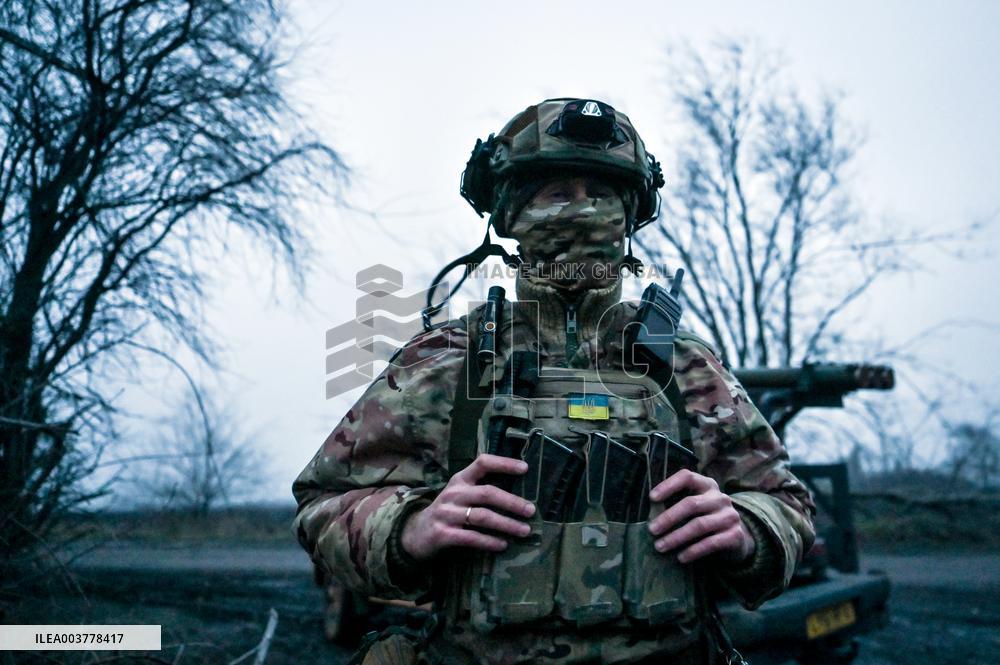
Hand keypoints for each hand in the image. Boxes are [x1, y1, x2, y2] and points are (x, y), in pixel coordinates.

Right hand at [400, 454, 535, 561]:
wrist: (416, 533)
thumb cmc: (448, 512)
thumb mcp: (460, 494)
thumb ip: (481, 490)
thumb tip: (519, 495)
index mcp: (460, 479)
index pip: (482, 463)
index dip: (504, 464)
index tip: (525, 468)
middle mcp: (453, 493)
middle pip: (487, 493)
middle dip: (511, 502)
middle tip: (530, 510)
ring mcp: (447, 513)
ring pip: (482, 517)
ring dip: (506, 524)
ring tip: (524, 531)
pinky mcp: (443, 534)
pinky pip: (471, 537)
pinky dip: (489, 541)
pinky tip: (503, 544)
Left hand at [648, 469, 755, 564]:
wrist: (735, 538)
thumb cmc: (705, 518)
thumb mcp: (695, 507)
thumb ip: (677, 504)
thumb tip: (650, 514)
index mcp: (707, 485)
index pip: (687, 477)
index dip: (669, 485)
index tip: (652, 498)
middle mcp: (720, 498)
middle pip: (691, 504)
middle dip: (668, 517)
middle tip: (652, 530)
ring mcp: (730, 516)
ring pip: (699, 525)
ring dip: (676, 537)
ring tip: (660, 546)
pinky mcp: (735, 535)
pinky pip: (711, 543)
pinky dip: (693, 551)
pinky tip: (680, 557)